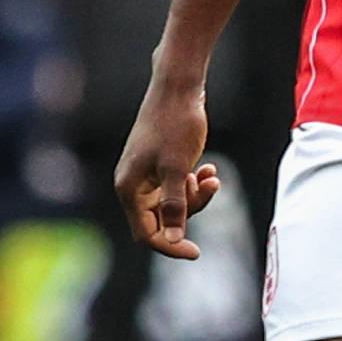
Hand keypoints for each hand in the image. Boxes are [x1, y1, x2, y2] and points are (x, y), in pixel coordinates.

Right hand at [114, 79, 219, 258]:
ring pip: (173, 202)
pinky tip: (208, 168)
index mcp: (129, 189)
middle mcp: (133, 184)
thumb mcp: (177, 168)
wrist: (178, 87)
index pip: (146, 233)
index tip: (196, 252)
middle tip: (211, 188)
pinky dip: (194, 182)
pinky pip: (177, 186)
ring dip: (196, 194)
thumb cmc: (174, 124)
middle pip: (161, 219)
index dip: (170, 246)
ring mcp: (146, 174)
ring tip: (212, 175)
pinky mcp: (159, 164)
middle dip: (190, 209)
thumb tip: (174, 239)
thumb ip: (175, 205)